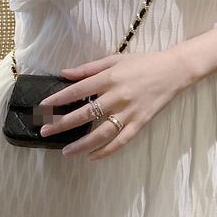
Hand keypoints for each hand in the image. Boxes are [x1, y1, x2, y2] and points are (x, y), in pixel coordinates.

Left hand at [38, 48, 195, 159]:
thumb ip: (89, 68)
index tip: (43, 107)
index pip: (78, 91)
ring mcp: (129, 112)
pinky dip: (106, 151)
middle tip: (46, 131)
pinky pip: (121, 141)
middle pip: (85, 114)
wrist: (173, 71)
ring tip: (66, 152)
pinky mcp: (140, 123)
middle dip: (63, 124)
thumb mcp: (114, 59)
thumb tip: (64, 73)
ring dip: (82, 144)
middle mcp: (117, 96)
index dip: (59, 99)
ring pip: (102, 133)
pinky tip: (92, 156)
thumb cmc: (142, 63)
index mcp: (109, 78)